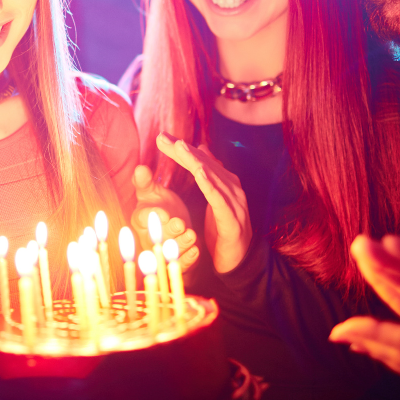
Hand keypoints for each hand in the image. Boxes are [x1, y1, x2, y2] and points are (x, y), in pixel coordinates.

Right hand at [131, 165, 198, 269]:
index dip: (151, 216)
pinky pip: (182, 263)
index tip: (162, 213)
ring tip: (191, 234)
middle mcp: (149, 239)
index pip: (142, 218)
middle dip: (168, 231)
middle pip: (157, 238)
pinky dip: (189, 258)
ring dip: (181, 243)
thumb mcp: (152, 193)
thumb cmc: (162, 208)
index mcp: (141, 220)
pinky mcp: (178, 262)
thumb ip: (146, 182)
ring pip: (170, 252)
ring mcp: (163, 253)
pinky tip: (196, 249)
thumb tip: (140, 168)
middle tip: (179, 223)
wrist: (175, 229)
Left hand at [156, 132, 250, 273]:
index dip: (181, 149)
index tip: (161, 137)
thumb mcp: (213, 200)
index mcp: (224, 184)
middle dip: (183, 150)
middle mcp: (231, 189)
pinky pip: (219, 200)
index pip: (200, 161)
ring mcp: (234, 203)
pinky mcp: (232, 220)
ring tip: (180, 148)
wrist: (238, 261)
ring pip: (213, 177)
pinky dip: (210, 185)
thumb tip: (202, 149)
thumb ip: (208, 175)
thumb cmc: (223, 230)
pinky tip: (199, 173)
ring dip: (195, 161)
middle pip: (205, 164)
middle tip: (162, 137)